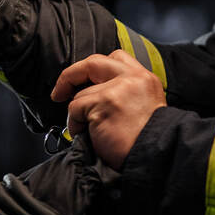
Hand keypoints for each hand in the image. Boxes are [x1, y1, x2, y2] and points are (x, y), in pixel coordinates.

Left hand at [51, 50, 165, 169]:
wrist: (154, 156)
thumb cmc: (147, 140)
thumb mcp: (146, 105)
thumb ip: (126, 92)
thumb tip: (95, 92)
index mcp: (144, 78)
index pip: (115, 58)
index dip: (94, 67)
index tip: (83, 80)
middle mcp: (132, 78)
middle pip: (93, 63)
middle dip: (70, 75)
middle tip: (59, 92)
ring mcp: (117, 89)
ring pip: (81, 94)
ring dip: (78, 114)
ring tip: (90, 130)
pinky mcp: (103, 104)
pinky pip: (75, 109)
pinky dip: (75, 124)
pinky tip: (88, 134)